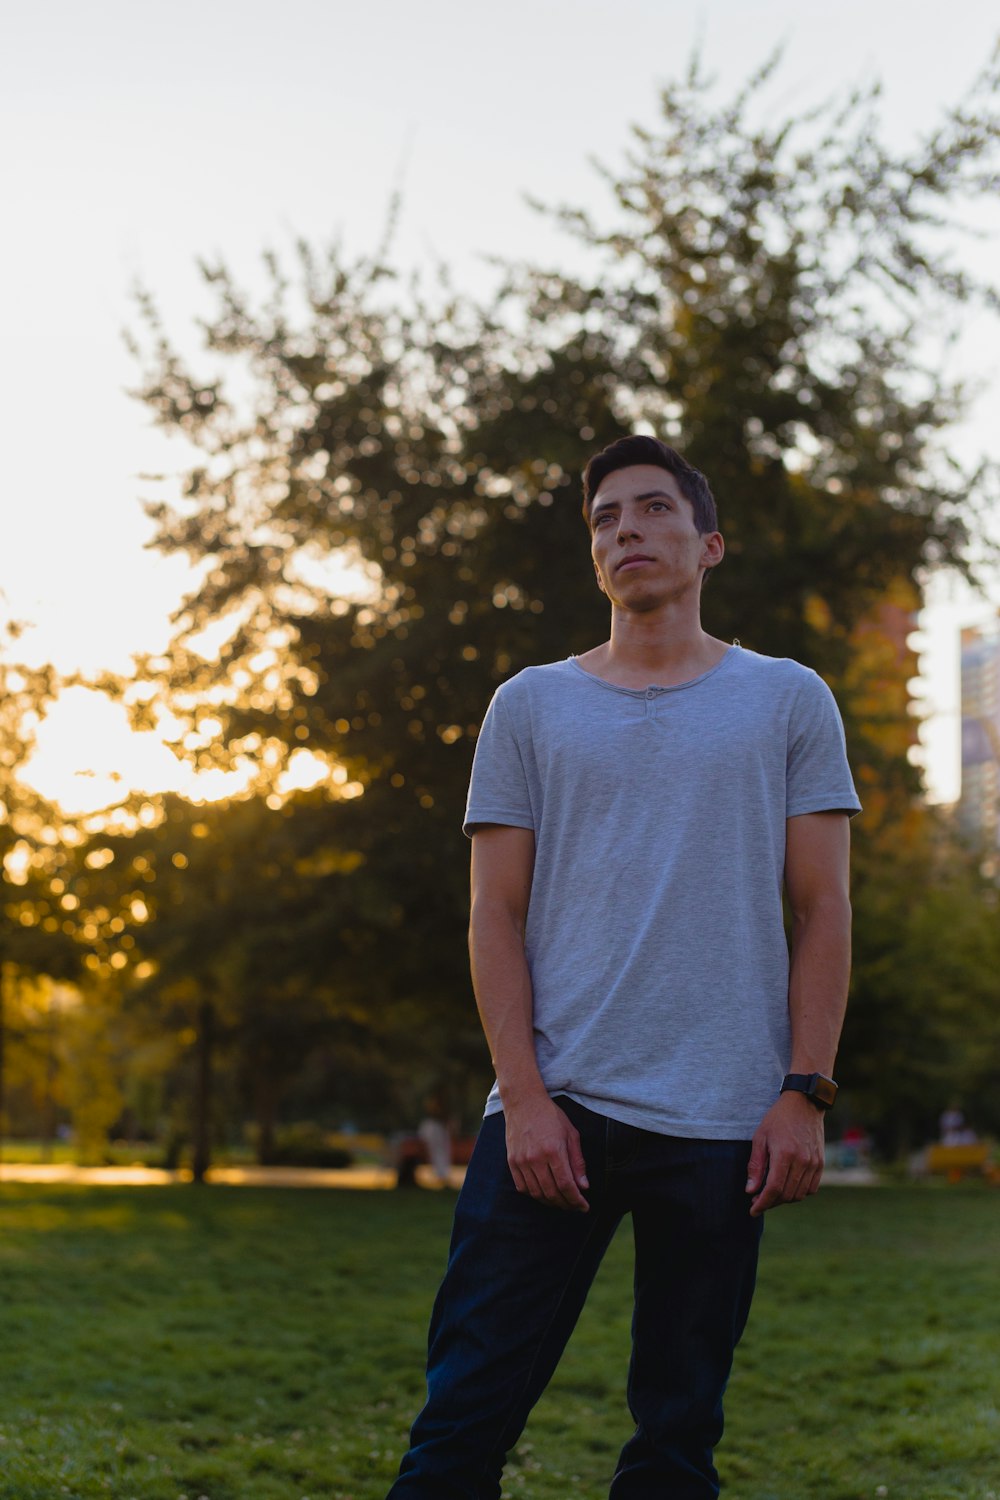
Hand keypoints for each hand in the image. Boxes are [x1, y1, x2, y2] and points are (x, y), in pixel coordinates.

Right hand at [504, 1095, 589, 1211]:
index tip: (584, 1207)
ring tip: (561, 1202)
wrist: (523, 1102)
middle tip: (575, 1206)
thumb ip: (578, 1161)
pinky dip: (534, 1195)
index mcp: (554, 1150)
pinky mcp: (512, 1162)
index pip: (567, 1185)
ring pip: (537, 1193)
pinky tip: (544, 1193)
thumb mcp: (571, 1134)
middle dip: (566, 1204)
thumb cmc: (550, 1116)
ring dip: (551, 1202)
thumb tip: (583, 1186)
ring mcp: (522, 1161)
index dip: (576, 1200)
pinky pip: (522, 1187)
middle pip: (552, 1193)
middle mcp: (536, 1158)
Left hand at [746, 1091, 824, 1216]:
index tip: (752, 1211)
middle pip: (786, 1195)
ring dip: (784, 1199)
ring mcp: (814, 1163)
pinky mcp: (821, 1164)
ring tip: (771, 1193)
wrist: (804, 1103)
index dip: (762, 1203)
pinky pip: (811, 1188)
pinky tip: (787, 1186)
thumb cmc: (778, 1118)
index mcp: (785, 1154)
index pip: (774, 1189)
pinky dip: (799, 1192)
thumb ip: (756, 1166)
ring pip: (799, 1195)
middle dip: (770, 1202)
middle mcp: (802, 1161)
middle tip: (757, 1199)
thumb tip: (751, 1191)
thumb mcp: (760, 1137)